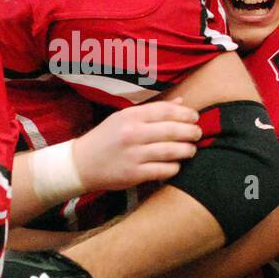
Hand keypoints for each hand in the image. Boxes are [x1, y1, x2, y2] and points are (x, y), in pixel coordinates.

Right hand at [74, 99, 200, 189]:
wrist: (81, 164)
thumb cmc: (106, 138)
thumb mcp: (124, 118)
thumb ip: (153, 111)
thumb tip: (181, 102)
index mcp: (130, 116)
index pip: (166, 111)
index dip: (185, 113)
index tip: (195, 117)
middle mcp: (132, 134)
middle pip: (172, 130)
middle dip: (191, 132)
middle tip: (197, 133)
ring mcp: (133, 155)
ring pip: (171, 151)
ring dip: (187, 150)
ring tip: (191, 149)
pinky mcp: (134, 174)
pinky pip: (163, 170)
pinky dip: (174, 167)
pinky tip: (176, 164)